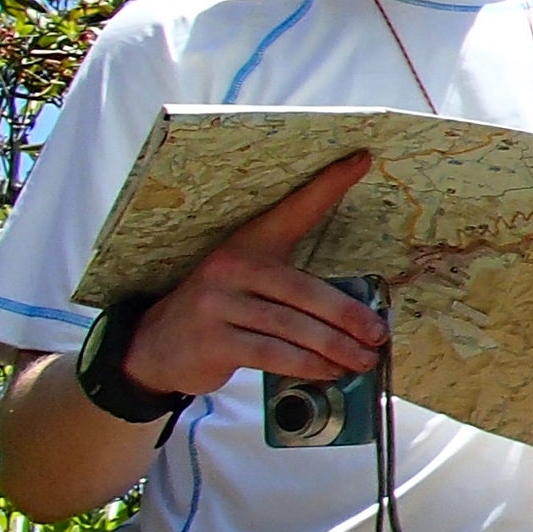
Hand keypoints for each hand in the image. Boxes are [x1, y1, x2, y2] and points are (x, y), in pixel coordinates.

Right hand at [122, 152, 387, 396]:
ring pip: (292, 327)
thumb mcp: (248, 282)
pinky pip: (273, 354)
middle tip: (378, 333)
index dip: (327, 185)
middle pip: (304, 291)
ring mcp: (219, 305)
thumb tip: (356, 314)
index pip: (294, 210)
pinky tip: (330, 371)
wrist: (154, 344)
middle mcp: (232, 268)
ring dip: (335, 348)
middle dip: (348, 316)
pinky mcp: (213, 342)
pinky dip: (308, 365)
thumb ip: (293, 286)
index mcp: (248, 243)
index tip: (361, 160)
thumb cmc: (222, 310)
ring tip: (364, 360)